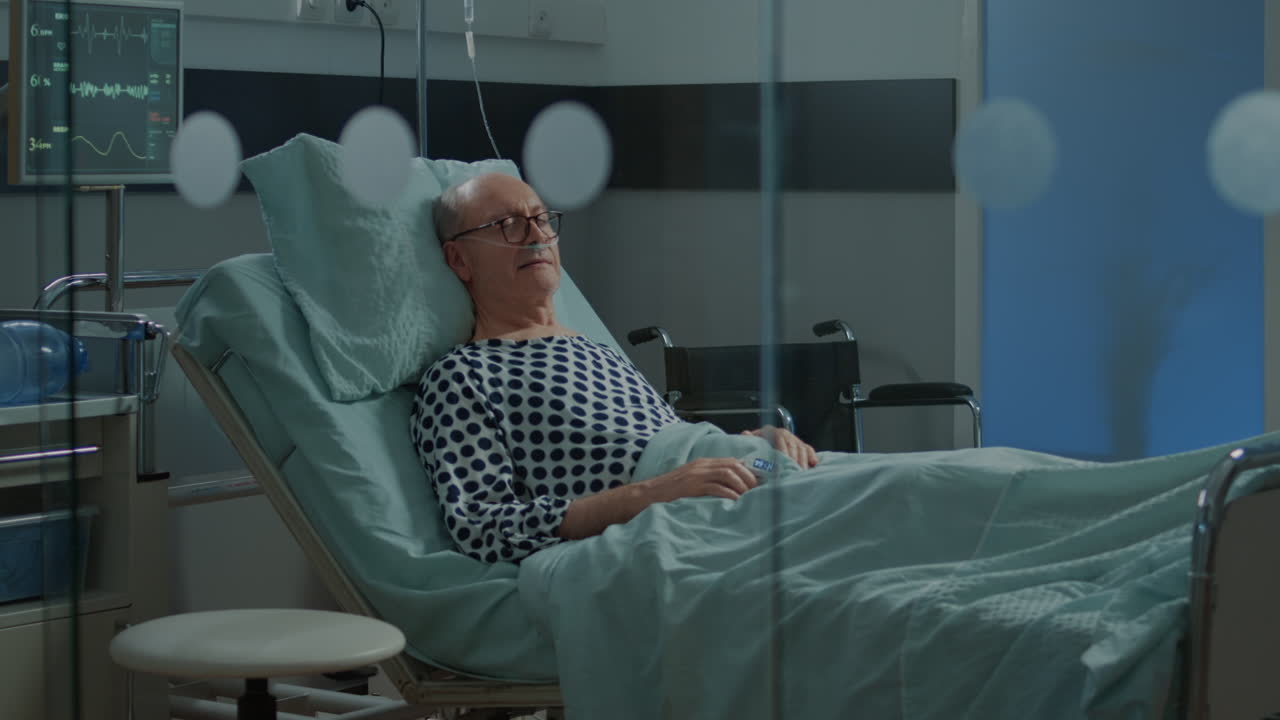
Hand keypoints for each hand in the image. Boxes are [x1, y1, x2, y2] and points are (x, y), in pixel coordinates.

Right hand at [640, 458, 760, 502]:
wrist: (649, 494)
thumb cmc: (671, 492)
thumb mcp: (692, 482)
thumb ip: (709, 481)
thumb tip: (730, 489)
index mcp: (703, 463)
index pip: (731, 461)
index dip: (747, 470)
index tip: (758, 482)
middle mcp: (702, 466)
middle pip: (733, 465)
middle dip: (748, 477)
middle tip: (757, 491)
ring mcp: (697, 475)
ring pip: (728, 473)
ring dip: (742, 485)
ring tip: (749, 497)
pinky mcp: (692, 486)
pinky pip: (716, 487)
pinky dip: (729, 494)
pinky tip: (736, 502)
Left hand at [742, 425, 818, 467]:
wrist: (765, 443)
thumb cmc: (758, 446)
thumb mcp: (752, 442)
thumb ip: (749, 439)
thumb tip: (745, 433)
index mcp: (772, 431)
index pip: (779, 438)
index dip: (782, 450)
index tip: (783, 461)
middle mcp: (785, 434)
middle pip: (791, 445)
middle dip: (793, 458)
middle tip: (793, 470)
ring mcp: (795, 440)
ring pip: (801, 448)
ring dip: (802, 460)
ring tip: (801, 472)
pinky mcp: (803, 446)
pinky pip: (809, 450)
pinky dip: (812, 456)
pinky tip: (813, 464)